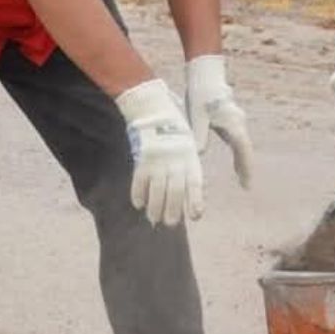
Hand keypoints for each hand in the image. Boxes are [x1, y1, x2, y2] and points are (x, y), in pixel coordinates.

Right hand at [113, 77, 204, 228]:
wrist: (156, 110)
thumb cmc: (176, 134)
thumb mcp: (189, 148)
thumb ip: (188, 170)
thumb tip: (187, 198)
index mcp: (190, 157)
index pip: (194, 183)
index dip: (195, 200)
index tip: (195, 216)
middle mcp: (175, 160)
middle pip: (174, 191)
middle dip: (172, 211)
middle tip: (169, 223)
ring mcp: (158, 160)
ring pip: (157, 190)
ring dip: (155, 208)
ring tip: (154, 219)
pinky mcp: (142, 158)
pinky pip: (139, 181)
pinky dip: (138, 194)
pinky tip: (139, 204)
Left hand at [184, 53, 254, 189]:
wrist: (205, 74)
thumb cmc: (200, 94)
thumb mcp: (197, 115)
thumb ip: (199, 135)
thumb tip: (200, 154)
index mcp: (232, 123)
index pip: (243, 149)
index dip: (246, 167)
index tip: (247, 184)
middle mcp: (238, 122)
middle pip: (246, 149)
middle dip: (246, 167)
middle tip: (246, 186)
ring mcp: (236, 120)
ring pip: (242, 145)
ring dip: (242, 161)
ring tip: (242, 179)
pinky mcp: (230, 119)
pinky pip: (238, 140)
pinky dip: (238, 153)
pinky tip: (235, 164)